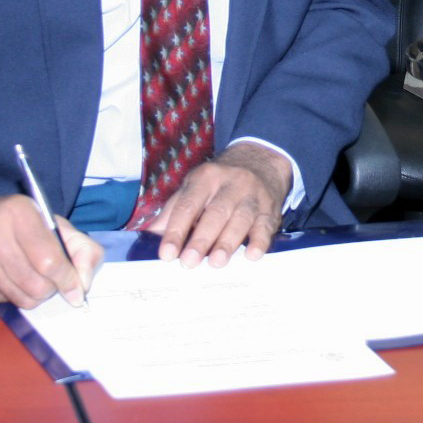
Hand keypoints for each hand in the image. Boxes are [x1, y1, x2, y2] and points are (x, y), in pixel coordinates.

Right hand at [0, 193, 99, 307]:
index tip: (76, 287)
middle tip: (52, 281)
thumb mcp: (48, 220)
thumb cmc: (10, 221)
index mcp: (17, 212)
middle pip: (37, 284)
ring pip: (21, 298)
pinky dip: (13, 294)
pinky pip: (3, 302)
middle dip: (52, 289)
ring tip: (31, 277)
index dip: (68, 279)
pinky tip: (6, 276)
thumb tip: (83, 283)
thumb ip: (78, 246)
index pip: (50, 261)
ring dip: (34, 294)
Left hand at [150, 142, 291, 266]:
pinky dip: (260, 240)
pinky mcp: (270, 208)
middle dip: (201, 239)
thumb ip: (174, 210)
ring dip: (228, 242)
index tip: (166, 254)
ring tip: (216, 262)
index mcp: (206, 178)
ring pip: (241, 219)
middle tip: (189, 262)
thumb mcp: (195, 185)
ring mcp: (253, 195)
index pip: (188, 205)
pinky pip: (266, 225)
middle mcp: (231, 184)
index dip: (176, 230)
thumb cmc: (220, 181)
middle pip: (215, 212)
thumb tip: (151, 235)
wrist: (261, 160)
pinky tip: (252, 255)